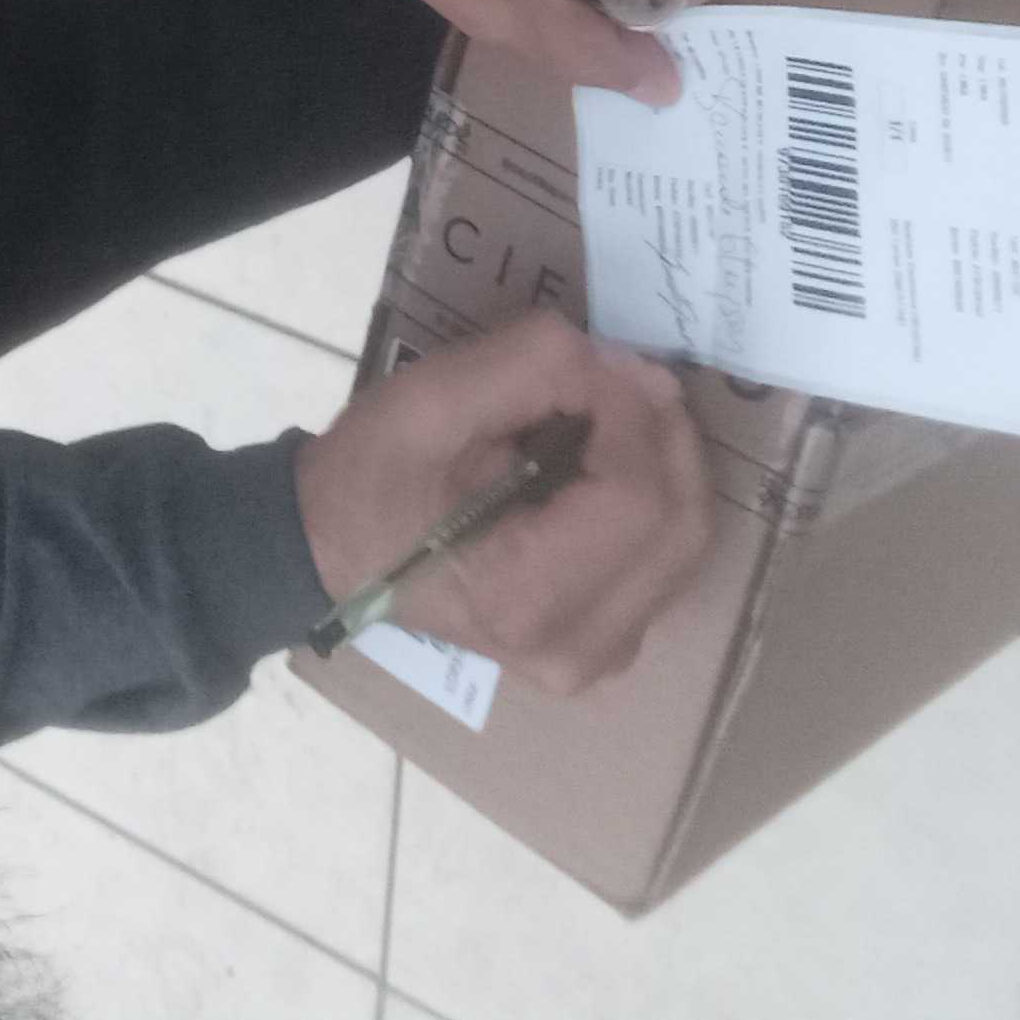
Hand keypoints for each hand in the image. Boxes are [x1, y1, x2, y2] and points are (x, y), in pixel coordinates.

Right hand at [294, 312, 715, 695]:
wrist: (332, 549)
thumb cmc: (368, 478)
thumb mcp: (425, 401)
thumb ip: (526, 365)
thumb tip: (619, 366)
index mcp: (523, 597)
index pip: (635, 499)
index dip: (630, 415)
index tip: (590, 364)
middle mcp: (577, 648)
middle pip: (682, 524)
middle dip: (661, 429)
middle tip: (616, 371)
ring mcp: (598, 655)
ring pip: (687, 540)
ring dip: (663, 457)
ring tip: (609, 408)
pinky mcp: (608, 645)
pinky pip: (667, 558)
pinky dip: (653, 492)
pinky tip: (608, 458)